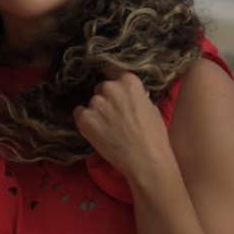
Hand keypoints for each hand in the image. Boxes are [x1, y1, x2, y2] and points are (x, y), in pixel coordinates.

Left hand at [73, 72, 174, 188]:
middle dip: (106, 98)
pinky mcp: (85, 119)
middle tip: (114, 115)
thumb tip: (127, 96)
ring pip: (92, 102)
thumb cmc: (154, 137)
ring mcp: (96, 103)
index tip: (115, 92)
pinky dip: (86, 121)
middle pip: (101, 87)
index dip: (114, 82)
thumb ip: (136, 96)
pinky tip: (97, 132)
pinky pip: (79, 114)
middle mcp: (110, 88)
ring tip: (108, 128)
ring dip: (97, 111)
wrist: (146, 160)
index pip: (113, 72)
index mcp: (129, 81)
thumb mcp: (151, 107)